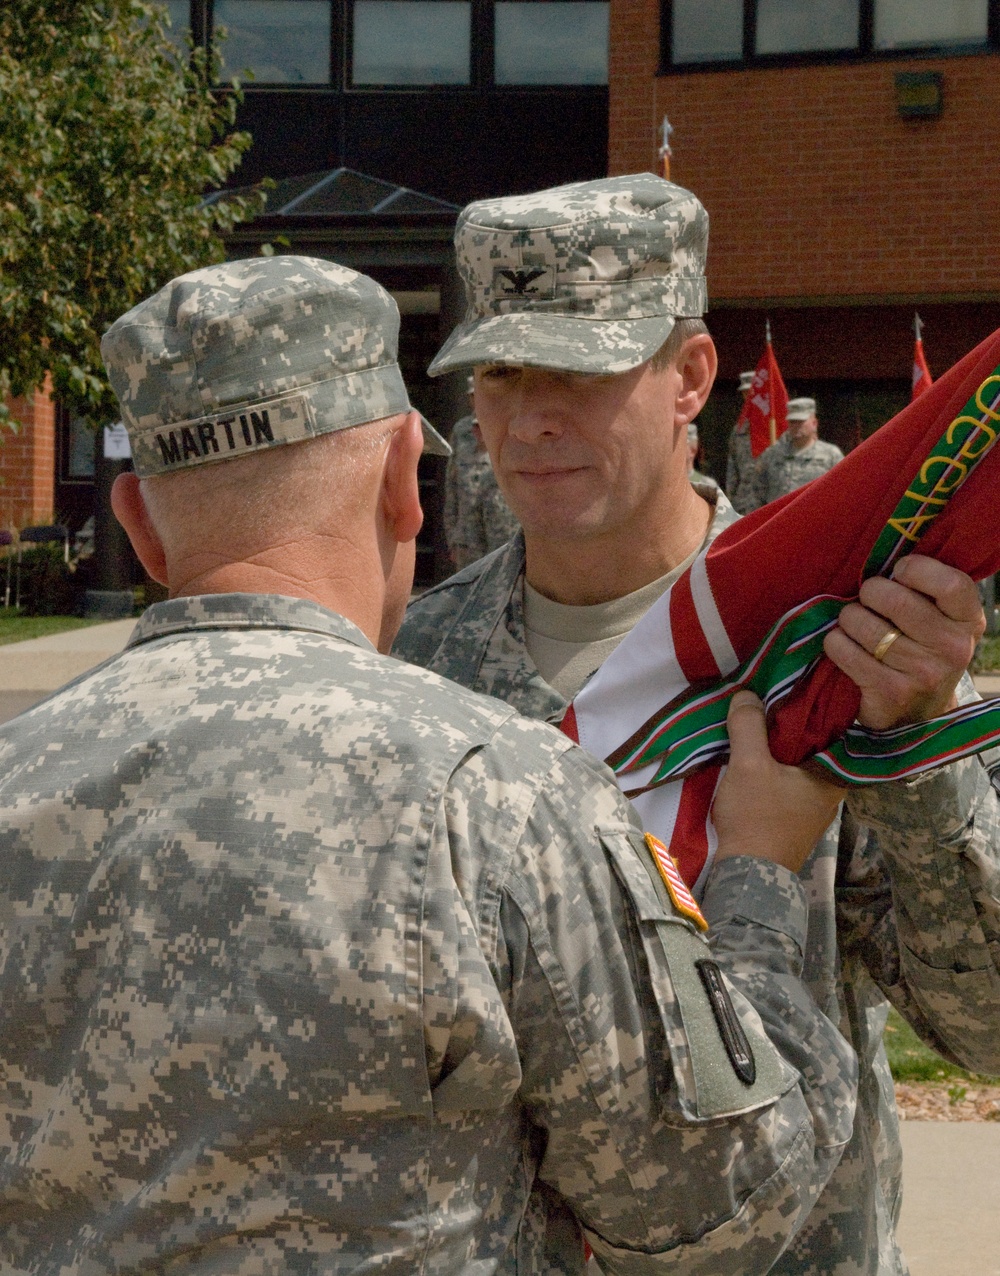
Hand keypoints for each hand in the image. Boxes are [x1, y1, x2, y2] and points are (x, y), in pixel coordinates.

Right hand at [713, 692, 845, 873]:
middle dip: (795, 722)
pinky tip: (760, 749)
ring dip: (783, 743)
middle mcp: (832, 789)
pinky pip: (791, 776)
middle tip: (774, 693)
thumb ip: (749, 726)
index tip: (797, 682)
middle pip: (815, 743)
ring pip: (801, 761)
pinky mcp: (796, 815)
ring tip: (763, 715)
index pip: (833, 727)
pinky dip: (778, 762)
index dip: (815, 703)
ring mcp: (815, 805)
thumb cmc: (758, 817)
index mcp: (834, 776)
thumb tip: (747, 693)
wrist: (749, 874)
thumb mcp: (748, 765)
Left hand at [823, 556, 983, 729]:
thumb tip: (888, 551)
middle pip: (895, 600)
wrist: (920, 712)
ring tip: (855, 624)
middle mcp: (953, 648)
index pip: (950, 584)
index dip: (916, 570)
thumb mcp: (941, 618)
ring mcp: (923, 674)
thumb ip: (927, 588)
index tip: (899, 571)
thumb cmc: (924, 648)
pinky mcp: (890, 693)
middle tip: (867, 599)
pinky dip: (835, 642)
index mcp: (968, 620)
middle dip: (870, 592)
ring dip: (848, 618)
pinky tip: (845, 646)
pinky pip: (843, 650)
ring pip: (862, 623)